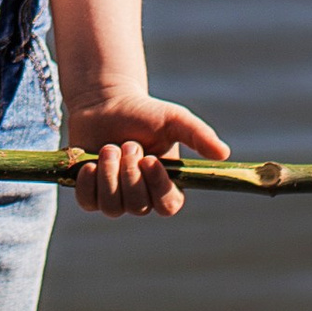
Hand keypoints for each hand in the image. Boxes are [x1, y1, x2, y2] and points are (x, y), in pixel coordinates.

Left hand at [66, 92, 227, 217]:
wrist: (106, 103)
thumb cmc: (144, 113)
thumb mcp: (174, 120)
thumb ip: (199, 135)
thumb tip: (224, 153)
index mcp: (167, 186)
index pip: (168, 205)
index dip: (159, 188)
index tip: (150, 160)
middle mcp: (142, 198)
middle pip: (138, 206)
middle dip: (129, 173)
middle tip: (128, 143)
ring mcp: (115, 199)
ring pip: (112, 207)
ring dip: (109, 174)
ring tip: (109, 147)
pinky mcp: (91, 194)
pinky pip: (88, 202)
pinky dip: (88, 184)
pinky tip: (89, 164)